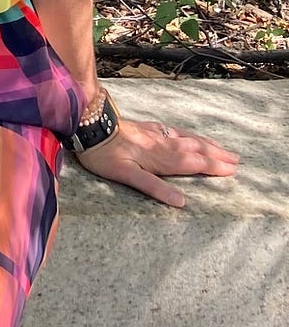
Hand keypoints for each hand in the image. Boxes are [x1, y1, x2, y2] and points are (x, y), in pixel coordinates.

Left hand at [71, 111, 240, 207]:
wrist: (89, 124)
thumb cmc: (104, 154)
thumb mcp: (126, 175)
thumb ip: (154, 187)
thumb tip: (181, 202)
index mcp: (160, 158)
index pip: (193, 163)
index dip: (213, 167)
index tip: (233, 170)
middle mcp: (162, 144)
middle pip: (195, 150)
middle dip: (216, 155)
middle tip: (237, 160)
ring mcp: (155, 134)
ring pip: (187, 139)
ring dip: (206, 144)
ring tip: (222, 148)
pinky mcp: (146, 127)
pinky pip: (174, 130)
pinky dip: (188, 134)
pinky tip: (189, 135)